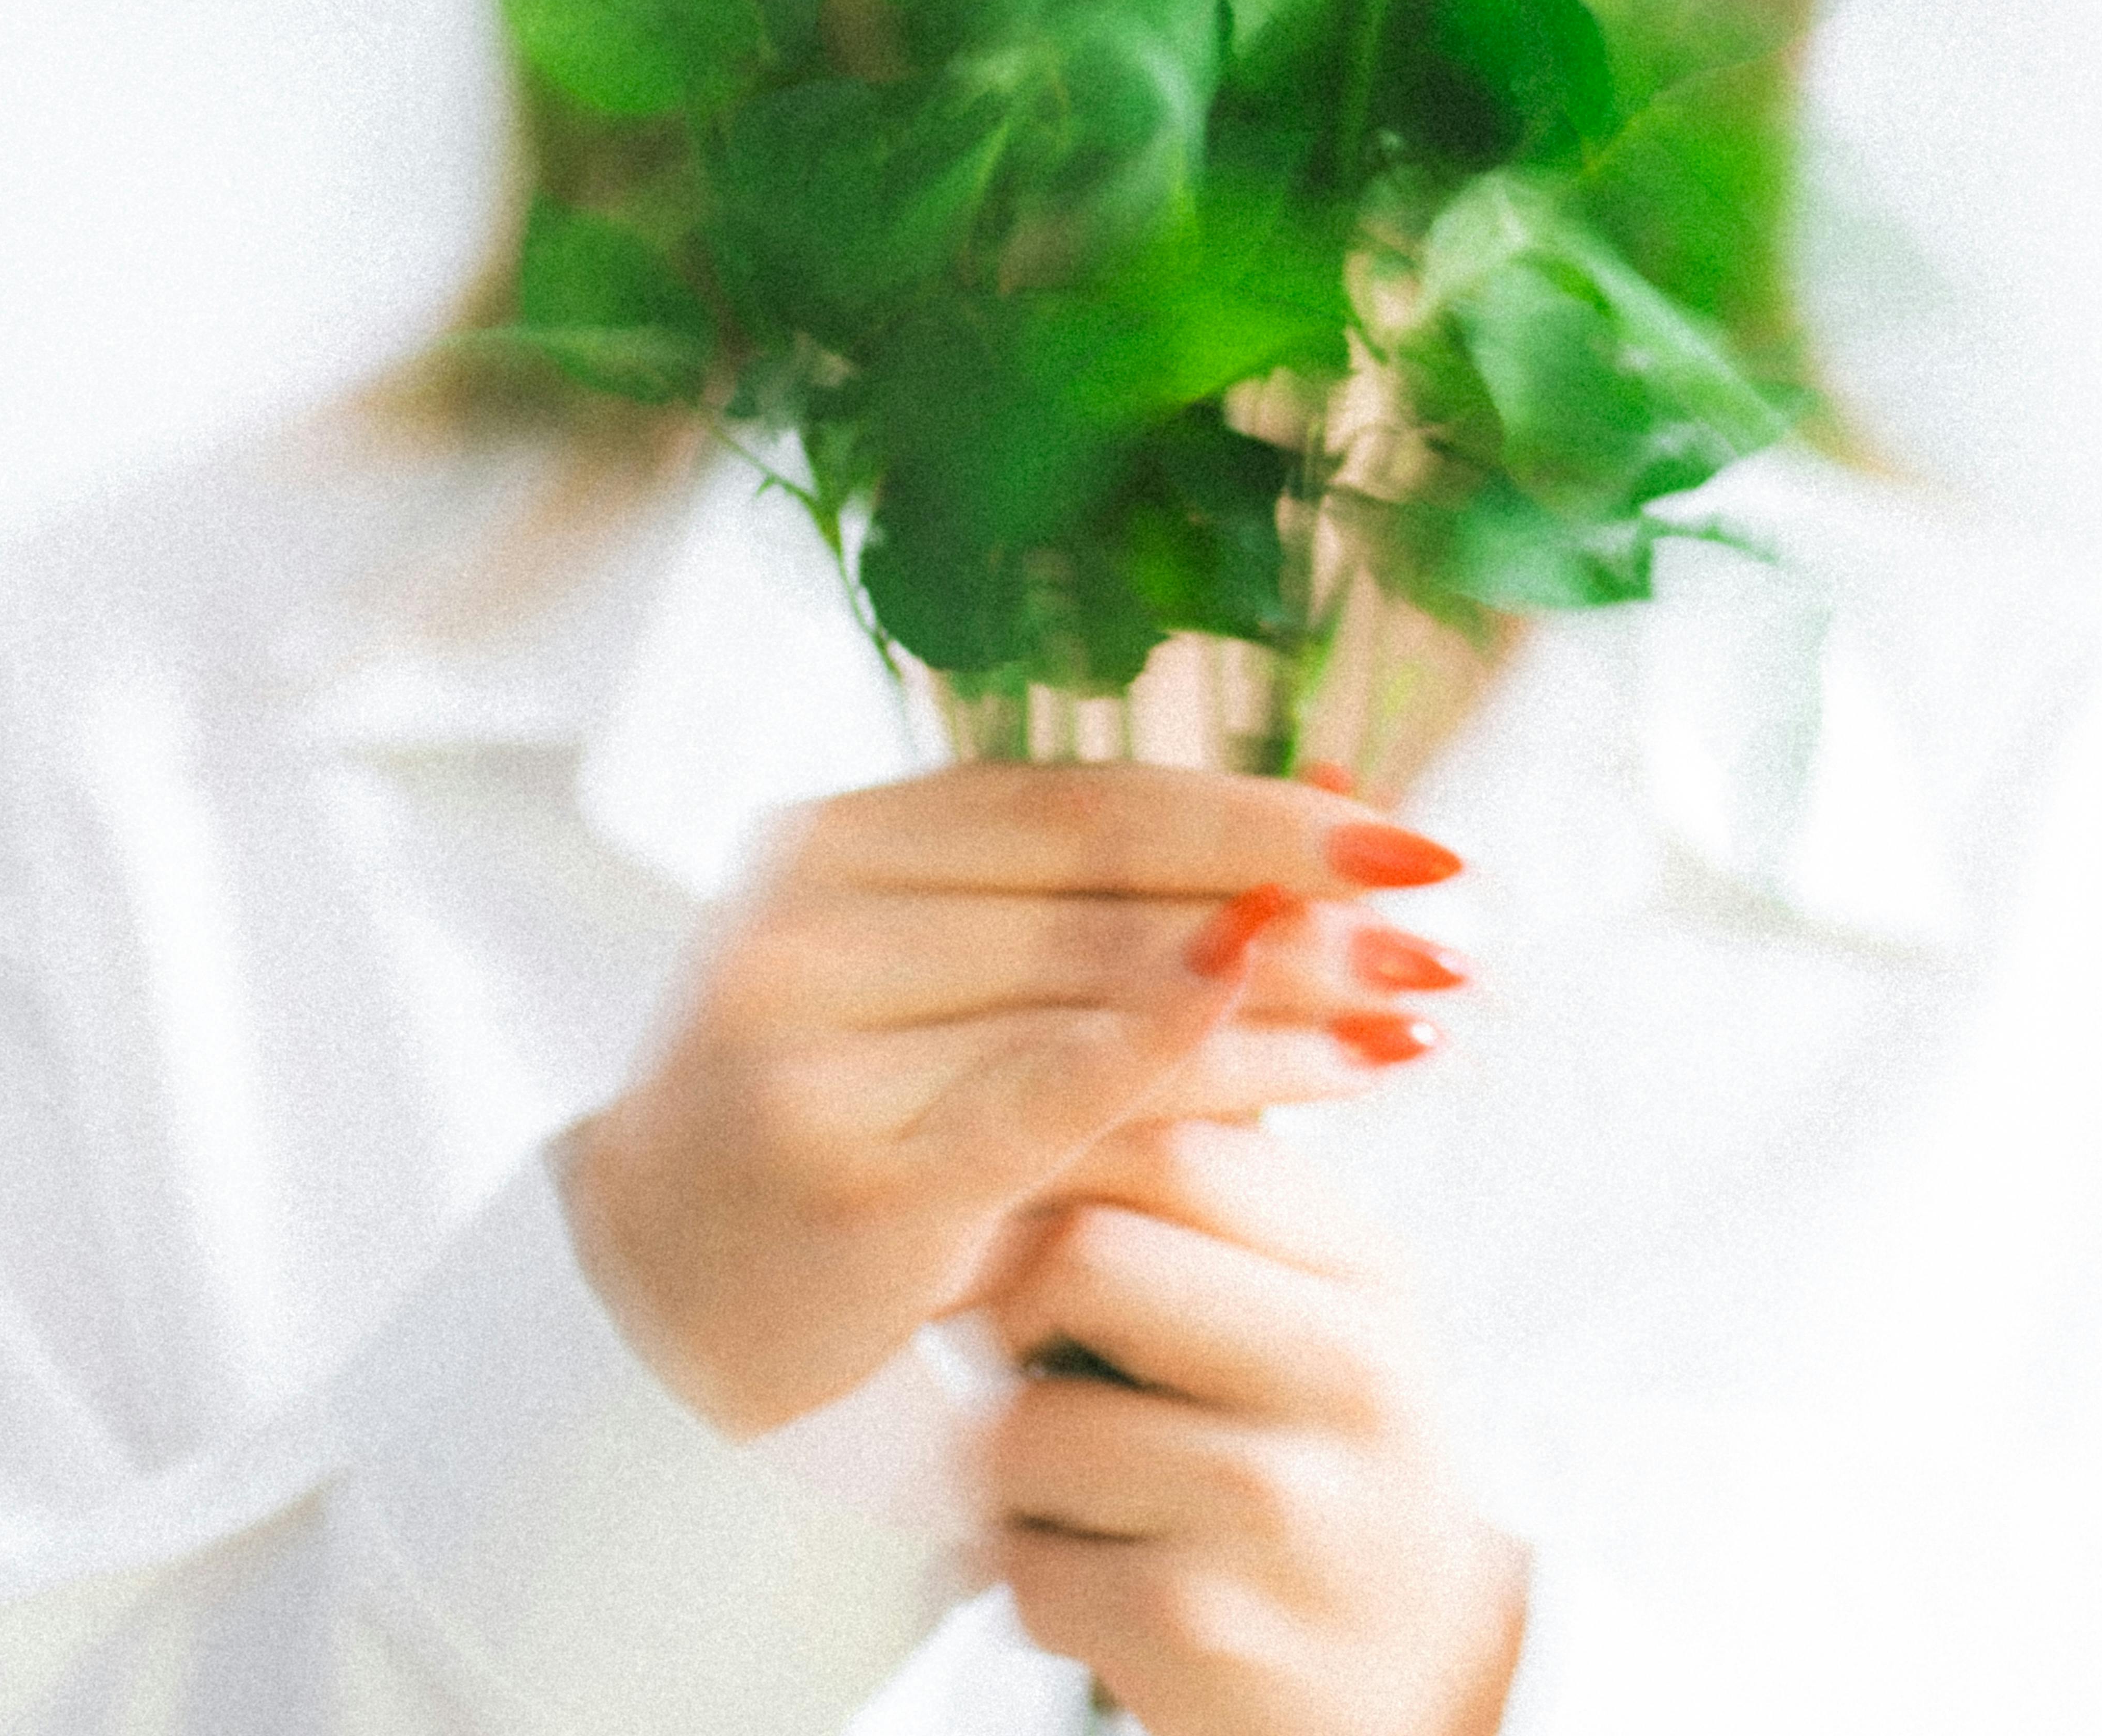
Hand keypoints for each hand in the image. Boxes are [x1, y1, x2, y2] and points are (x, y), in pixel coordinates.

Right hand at [560, 763, 1464, 1435]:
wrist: (657, 1305)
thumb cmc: (847, 1125)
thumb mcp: (957, 985)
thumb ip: (1120, 903)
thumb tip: (1342, 796)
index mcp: (836, 840)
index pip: (1083, 799)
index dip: (1252, 807)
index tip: (1407, 829)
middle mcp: (809, 920)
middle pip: (1102, 896)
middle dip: (1296, 907)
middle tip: (1444, 925)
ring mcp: (808, 1044)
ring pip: (1095, 1001)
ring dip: (1282, 1011)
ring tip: (1415, 1012)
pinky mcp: (845, 1172)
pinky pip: (1042, 1103)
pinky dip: (1176, 1060)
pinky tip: (1309, 1060)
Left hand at [981, 1117, 1524, 1735]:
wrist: (1424, 1674)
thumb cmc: (1331, 1457)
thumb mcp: (1325, 1302)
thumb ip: (1220, 1192)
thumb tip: (1069, 1066)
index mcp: (1364, 1274)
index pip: (1180, 1144)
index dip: (1060, 1146)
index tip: (1004, 1187)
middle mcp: (1338, 1377)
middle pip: (1083, 1256)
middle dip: (1017, 1305)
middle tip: (1028, 1346)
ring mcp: (1270, 1508)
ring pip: (1030, 1425)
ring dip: (1012, 1464)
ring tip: (1076, 1482)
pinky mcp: (1197, 1630)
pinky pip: (1025, 1562)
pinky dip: (1030, 1572)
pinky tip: (1098, 1571)